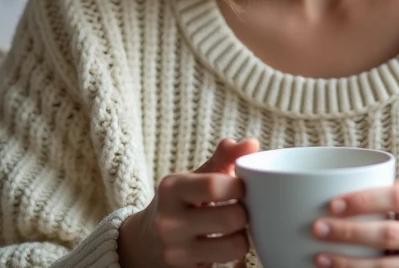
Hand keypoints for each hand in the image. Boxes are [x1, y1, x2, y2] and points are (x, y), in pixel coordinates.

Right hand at [118, 137, 260, 267]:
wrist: (146, 242)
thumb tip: (252, 144)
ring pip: (234, 246)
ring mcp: (176, 252)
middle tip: (241, 209)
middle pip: (231, 218)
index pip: (213, 186)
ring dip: (243, 236)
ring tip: (235, 228)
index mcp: (171, 189)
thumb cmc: (181, 202)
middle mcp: (169, 222)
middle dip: (245, 212)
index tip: (242, 187)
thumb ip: (224, 158)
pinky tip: (224, 244)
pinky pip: (226, 263)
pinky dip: (233, 252)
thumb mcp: (195, 177)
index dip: (238, 186)